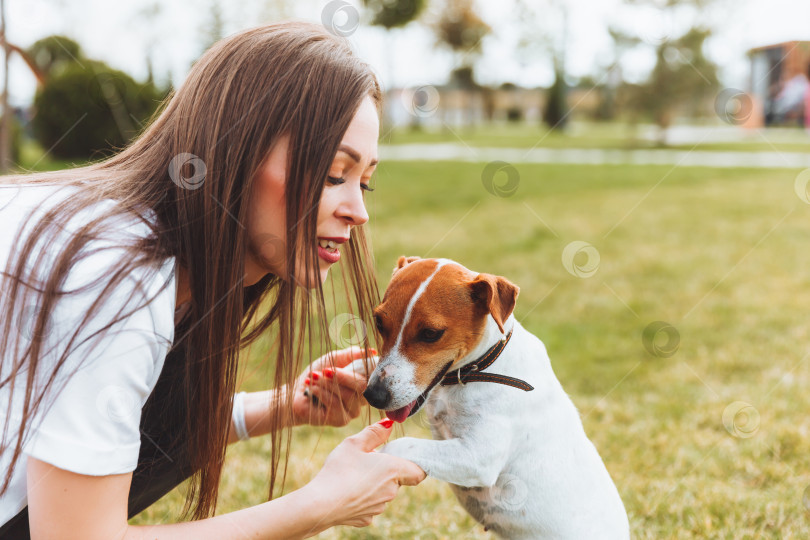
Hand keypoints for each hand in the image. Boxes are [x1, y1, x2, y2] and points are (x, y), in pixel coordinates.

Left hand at [291, 346, 376, 426]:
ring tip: (314, 378)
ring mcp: (353, 411)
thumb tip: (372, 352)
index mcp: (365, 383)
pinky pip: (335, 404)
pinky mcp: (341, 420)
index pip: (374, 377)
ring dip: (327, 384)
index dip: (365, 369)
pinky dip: (321, 393)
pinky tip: (311, 389)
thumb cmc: (318, 373)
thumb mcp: (335, 358)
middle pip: (362, 387)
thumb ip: (353, 354)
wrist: (296, 391)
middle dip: (342, 376)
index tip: (349, 362)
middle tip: (326, 370)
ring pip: (347, 395)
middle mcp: (363, 399)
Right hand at [304, 419, 426, 527]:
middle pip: (397, 479)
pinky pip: (370, 505)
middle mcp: (391, 492)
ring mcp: (379, 507)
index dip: (414, 464)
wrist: (320, 505)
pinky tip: (347, 491)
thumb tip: (389, 424)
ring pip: (383, 492)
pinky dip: (363, 498)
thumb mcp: (354, 444)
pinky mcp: (366, 519)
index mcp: (393, 470)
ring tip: (353, 476)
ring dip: (375, 484)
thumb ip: (374, 432)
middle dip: (386, 470)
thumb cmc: (339, 471)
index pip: (419, 471)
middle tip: (367, 461)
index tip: (401, 457)